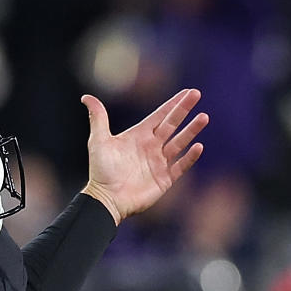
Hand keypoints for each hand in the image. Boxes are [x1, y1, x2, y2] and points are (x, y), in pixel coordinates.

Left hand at [80, 89, 207, 224]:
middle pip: (172, 124)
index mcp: (139, 136)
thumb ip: (98, 118)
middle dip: (184, 110)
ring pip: (180, 143)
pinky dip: (190, 157)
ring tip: (204, 117)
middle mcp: (151, 147)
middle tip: (197, 94)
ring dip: (191, 130)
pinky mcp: (164, 179)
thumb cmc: (101, 171)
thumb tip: (86, 97)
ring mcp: (159, 163)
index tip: (187, 92)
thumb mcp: (98, 141)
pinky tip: (198, 146)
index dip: (173, 104)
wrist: (106, 199)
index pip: (159, 116)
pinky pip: (180, 166)